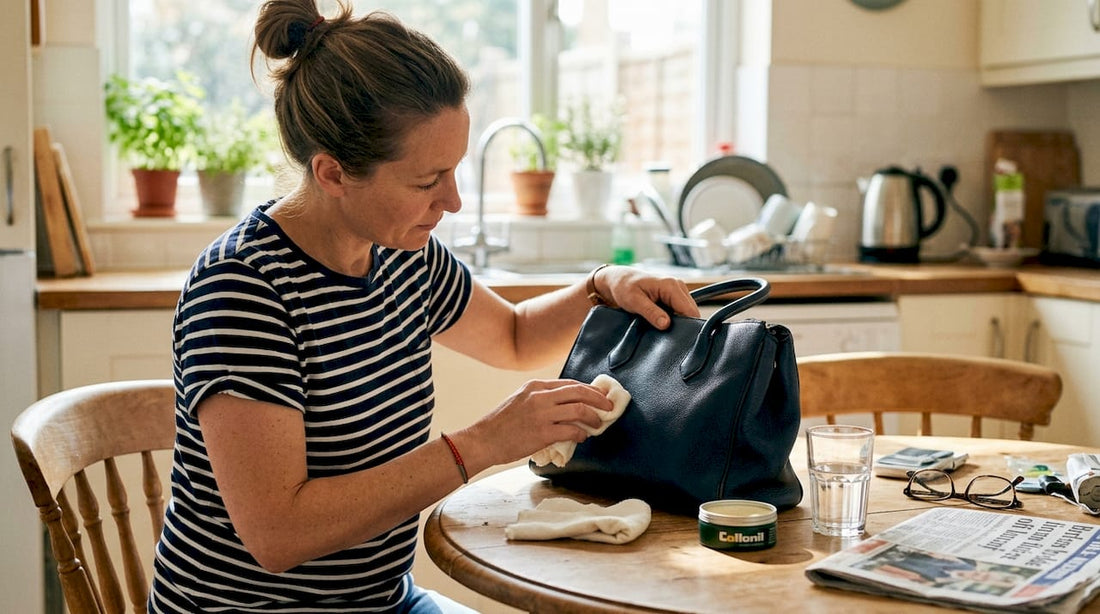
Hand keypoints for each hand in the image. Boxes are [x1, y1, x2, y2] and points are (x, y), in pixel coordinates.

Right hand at [468, 379, 613, 465]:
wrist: (483, 440)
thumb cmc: (501, 424)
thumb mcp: (520, 400)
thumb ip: (541, 399)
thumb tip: (566, 405)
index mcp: (535, 386)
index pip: (570, 384)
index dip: (589, 390)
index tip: (600, 397)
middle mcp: (540, 396)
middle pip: (579, 392)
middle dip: (599, 399)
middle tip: (609, 407)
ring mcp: (542, 414)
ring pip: (579, 410)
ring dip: (593, 418)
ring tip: (598, 424)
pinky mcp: (542, 432)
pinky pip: (571, 430)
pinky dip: (581, 434)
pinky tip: (582, 437)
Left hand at [594, 266, 699, 328]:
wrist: (618, 280)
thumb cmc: (624, 287)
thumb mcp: (634, 302)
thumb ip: (651, 313)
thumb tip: (666, 324)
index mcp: (671, 286)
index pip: (690, 311)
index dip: (688, 326)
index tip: (679, 340)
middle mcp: (678, 286)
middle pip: (691, 313)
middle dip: (683, 326)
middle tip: (668, 338)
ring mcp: (677, 290)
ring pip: (687, 313)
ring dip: (678, 323)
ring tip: (663, 330)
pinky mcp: (674, 296)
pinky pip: (680, 311)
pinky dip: (674, 319)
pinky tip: (663, 324)